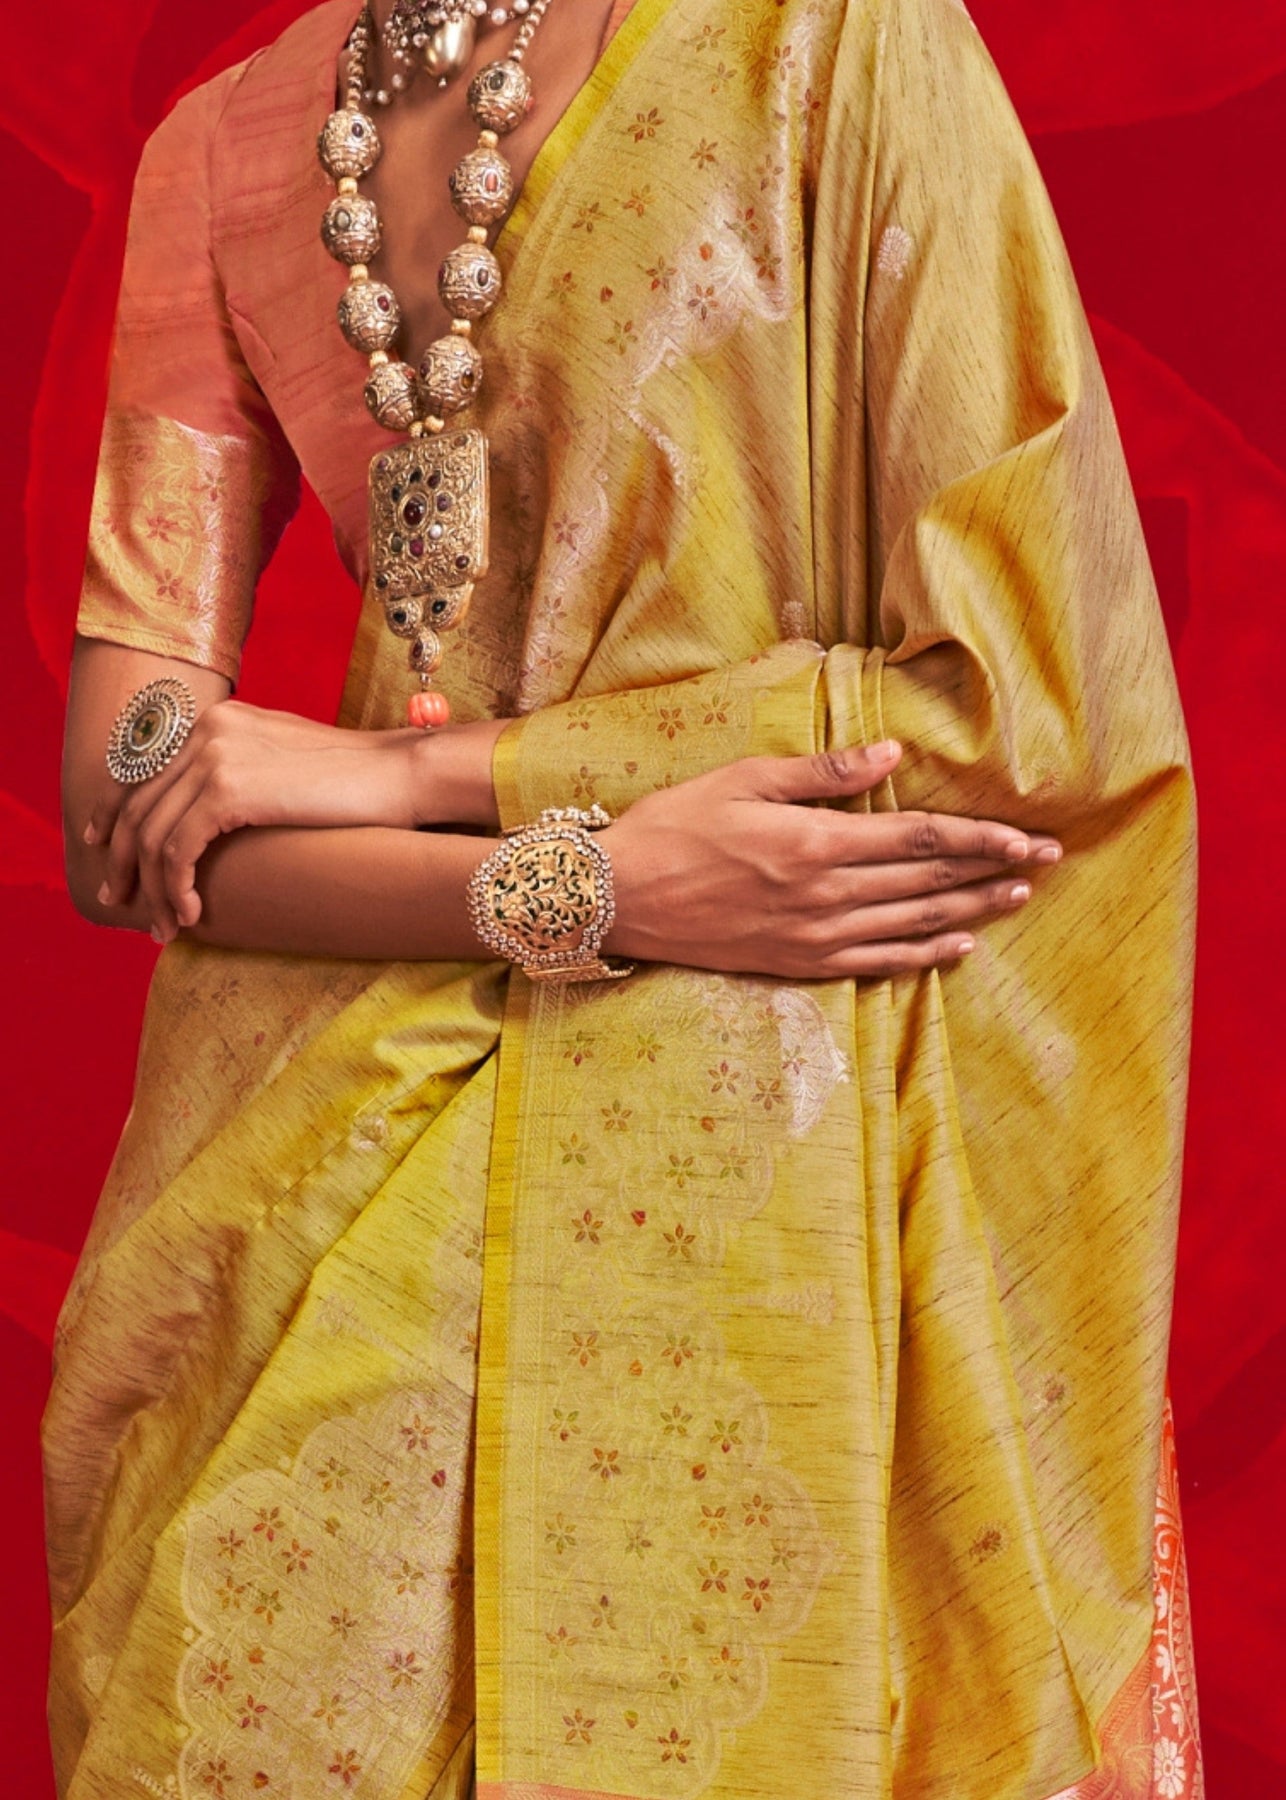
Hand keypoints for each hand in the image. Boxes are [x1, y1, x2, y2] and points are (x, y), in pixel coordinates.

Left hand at [86, 702, 505, 940]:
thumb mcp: (284, 762)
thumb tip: (208, 812)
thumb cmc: (357, 780)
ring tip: (165, 925)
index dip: (112, 812)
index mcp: (217, 719)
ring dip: (153, 887)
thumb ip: (240, 771)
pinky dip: (176, 887)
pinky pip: (178, 849)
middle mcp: (207, 728)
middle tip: (121, 901)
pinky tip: (192, 914)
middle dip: (124, 860)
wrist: (400, 773)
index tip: (103, 848)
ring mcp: (215, 755)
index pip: (142, 767)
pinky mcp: (228, 789)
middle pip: (137, 802)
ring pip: (152, 833)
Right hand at [601, 739, 1061, 979]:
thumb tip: (892, 754)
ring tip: (1017, 897)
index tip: (1029, 835)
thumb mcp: (745, 779)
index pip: (923, 839)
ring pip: (915, 925)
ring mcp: (816, 936)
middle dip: (995, 871)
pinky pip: (879, 964)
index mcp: (818, 841)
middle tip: (1047, 863)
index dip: (983, 837)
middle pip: (931, 883)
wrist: (621, 898)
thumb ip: (824, 771)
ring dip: (973, 911)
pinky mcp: (800, 964)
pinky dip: (924, 957)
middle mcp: (828, 894)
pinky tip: (957, 946)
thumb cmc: (676, 826)